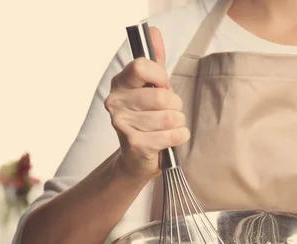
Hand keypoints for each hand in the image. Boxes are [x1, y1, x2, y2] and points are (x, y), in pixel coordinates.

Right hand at [104, 27, 189, 178]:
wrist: (136, 158)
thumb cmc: (147, 119)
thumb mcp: (151, 88)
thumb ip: (155, 61)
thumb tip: (153, 31)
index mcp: (120, 83)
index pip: (143, 66)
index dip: (161, 78)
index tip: (162, 87)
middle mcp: (116, 102)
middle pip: (162, 96)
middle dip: (175, 105)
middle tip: (168, 112)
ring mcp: (123, 124)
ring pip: (170, 117)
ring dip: (178, 122)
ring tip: (169, 126)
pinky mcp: (136, 144)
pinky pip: (172, 135)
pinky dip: (180, 136)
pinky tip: (171, 138)